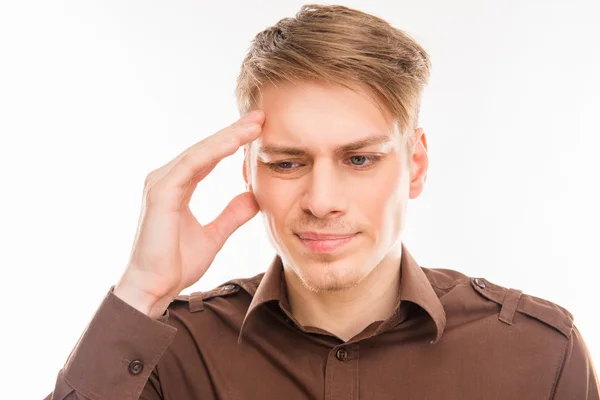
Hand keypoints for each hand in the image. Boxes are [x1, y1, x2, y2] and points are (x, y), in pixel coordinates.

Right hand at [114, 110, 264, 317]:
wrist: (154, 288)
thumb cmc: (175, 264)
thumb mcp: (214, 235)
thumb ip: (232, 215)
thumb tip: (253, 198)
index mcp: (177, 186)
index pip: (208, 157)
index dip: (232, 142)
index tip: (258, 131)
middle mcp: (166, 179)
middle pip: (205, 148)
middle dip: (234, 131)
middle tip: (260, 116)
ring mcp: (161, 183)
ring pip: (200, 151)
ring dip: (228, 136)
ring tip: (254, 124)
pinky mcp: (161, 192)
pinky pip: (192, 165)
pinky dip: (215, 151)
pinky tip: (235, 142)